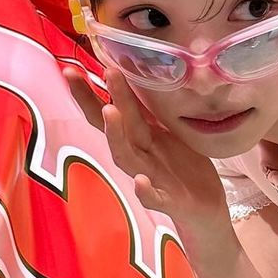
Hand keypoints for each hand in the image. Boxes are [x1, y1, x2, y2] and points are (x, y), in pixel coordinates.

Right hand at [62, 65, 231, 231]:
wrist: (207, 208)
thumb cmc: (184, 166)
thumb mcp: (169, 132)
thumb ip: (150, 112)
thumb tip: (137, 75)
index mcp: (141, 136)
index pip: (111, 110)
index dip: (90, 93)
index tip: (71, 69)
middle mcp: (140, 155)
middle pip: (113, 127)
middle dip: (94, 101)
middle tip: (76, 75)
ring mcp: (152, 178)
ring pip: (127, 157)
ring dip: (115, 136)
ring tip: (109, 112)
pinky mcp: (170, 201)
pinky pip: (154, 198)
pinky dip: (145, 192)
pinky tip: (140, 181)